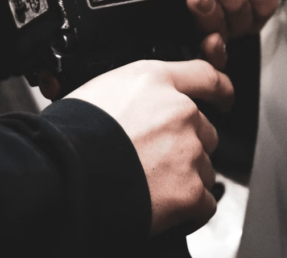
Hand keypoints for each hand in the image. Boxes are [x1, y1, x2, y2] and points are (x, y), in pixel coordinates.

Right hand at [65, 59, 232, 234]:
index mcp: (155, 80)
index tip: (224, 98)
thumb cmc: (68, 136)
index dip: (220, 90)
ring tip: (151, 186)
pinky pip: (205, 202)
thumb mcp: (98, 91)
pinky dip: (190, 210)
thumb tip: (136, 108)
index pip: (206, 76)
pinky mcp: (190, 190)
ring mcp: (188, 151)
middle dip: (188, 145)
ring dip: (187, 177)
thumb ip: (132, 94)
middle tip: (156, 160)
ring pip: (205, 167)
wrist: (62, 176)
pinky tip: (168, 210)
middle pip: (205, 129)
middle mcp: (179, 110)